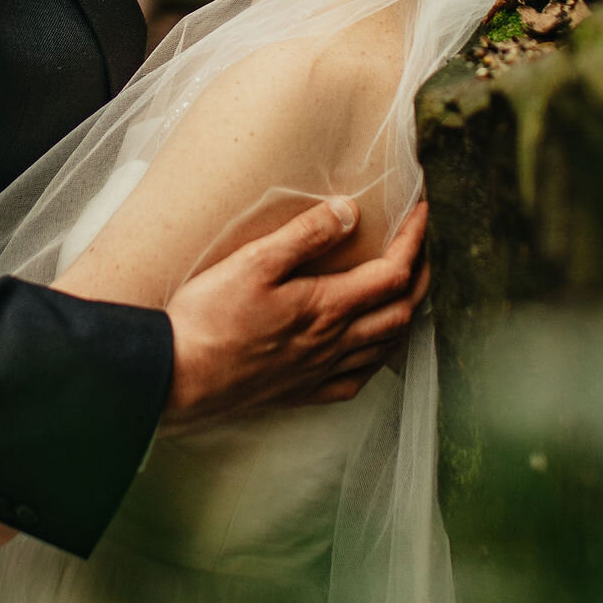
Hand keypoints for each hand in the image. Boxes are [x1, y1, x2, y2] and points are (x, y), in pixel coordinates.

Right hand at [160, 198, 429, 429]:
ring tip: (404, 290)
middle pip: (401, 310)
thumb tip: (350, 212)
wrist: (180, 376)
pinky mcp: (302, 392)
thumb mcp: (254, 262)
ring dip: (404, 314)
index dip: (414, 240)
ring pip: (386, 346)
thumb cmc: (210, 318)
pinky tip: (368, 349)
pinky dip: (376, 358)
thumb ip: (305, 235)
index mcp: (327, 307)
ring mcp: (320, 371)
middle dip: (420, 274)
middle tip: (420, 246)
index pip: (392, 272)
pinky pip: (357, 380)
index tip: (421, 211)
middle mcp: (334, 342)